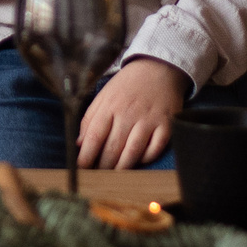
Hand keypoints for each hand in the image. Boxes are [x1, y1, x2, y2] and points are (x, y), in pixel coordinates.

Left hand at [75, 58, 189, 168]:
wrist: (158, 68)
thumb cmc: (127, 85)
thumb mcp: (104, 96)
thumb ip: (90, 119)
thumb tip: (79, 144)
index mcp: (110, 106)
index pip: (94, 136)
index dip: (86, 156)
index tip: (81, 170)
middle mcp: (129, 114)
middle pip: (113, 148)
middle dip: (103, 167)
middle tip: (98, 178)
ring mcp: (149, 120)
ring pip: (133, 152)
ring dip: (122, 168)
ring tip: (115, 177)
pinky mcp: (166, 125)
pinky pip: (155, 149)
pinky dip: (146, 159)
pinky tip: (138, 162)